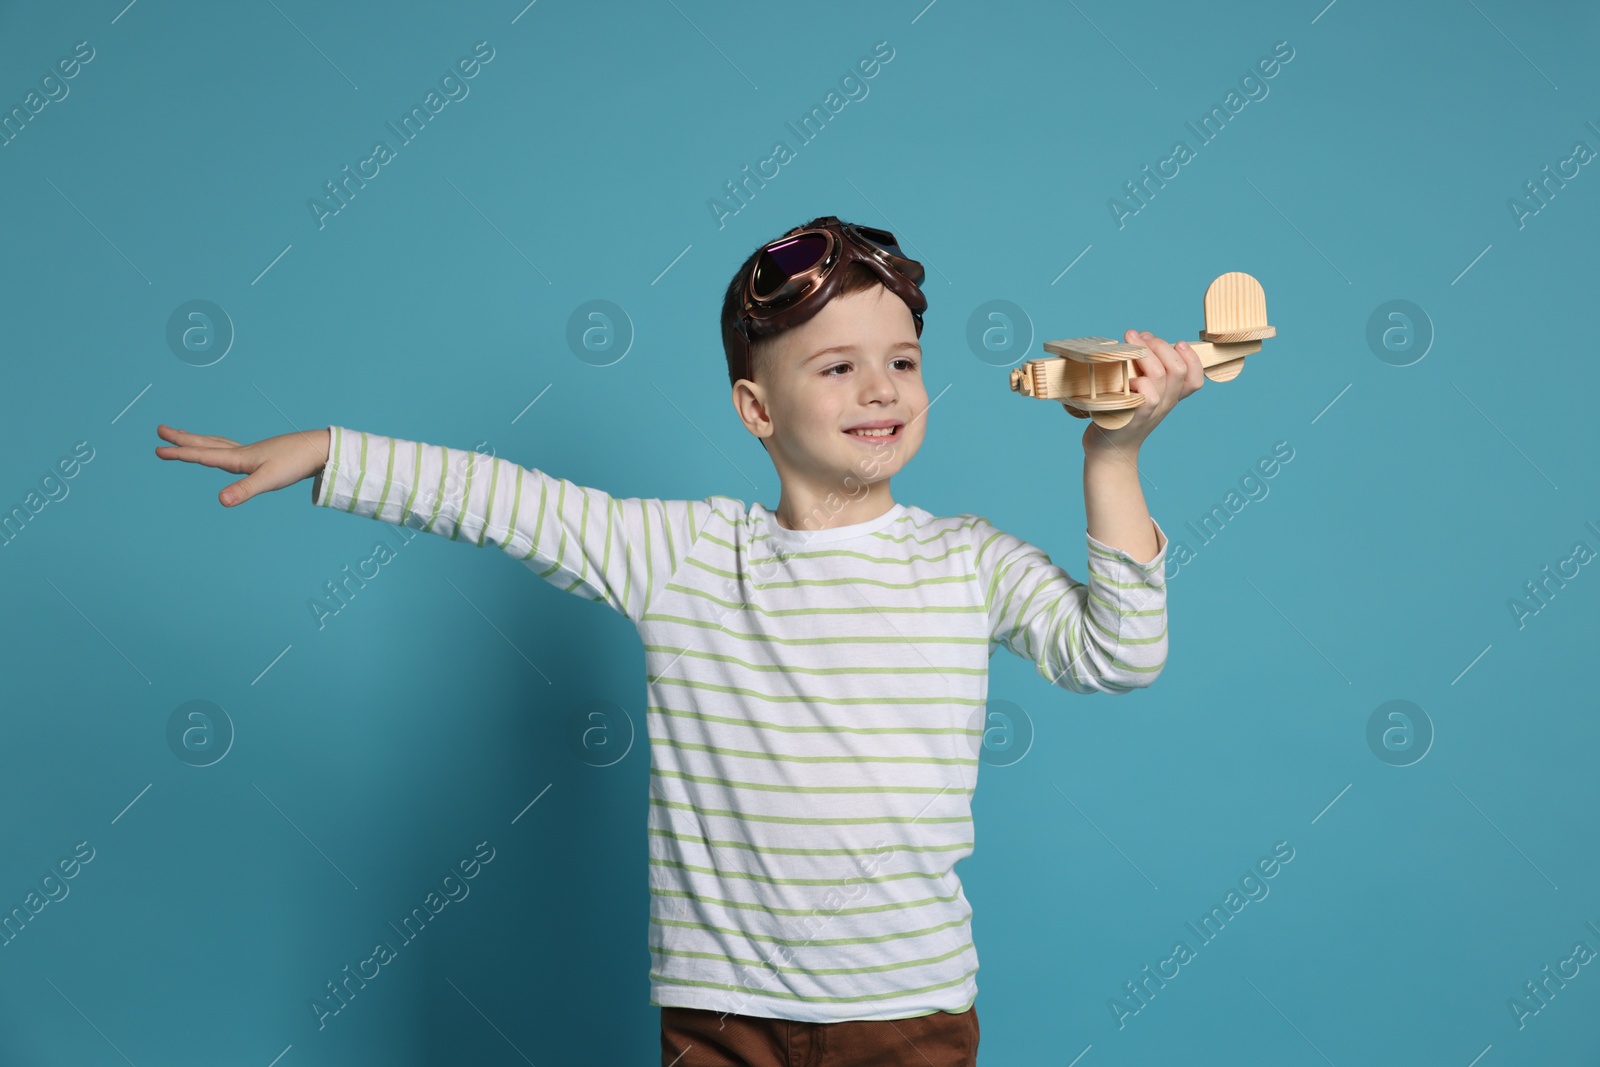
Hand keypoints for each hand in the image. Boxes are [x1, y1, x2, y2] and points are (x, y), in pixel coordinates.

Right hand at [155, 424, 329, 506]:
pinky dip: (218, 446)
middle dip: (182, 439)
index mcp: (239, 458)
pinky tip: (224, 453)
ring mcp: (252, 452)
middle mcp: (242, 452)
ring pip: (217, 443)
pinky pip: (231, 448)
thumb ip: (244, 490)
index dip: (179, 454)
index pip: (202, 455)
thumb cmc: (296, 464)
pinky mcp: (262, 455)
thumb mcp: (269, 480)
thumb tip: (221, 500)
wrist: (320, 449)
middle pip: (205, 443)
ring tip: (183, 436)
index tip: (157, 450)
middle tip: (160, 430)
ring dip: (198, 440)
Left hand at [1082, 329, 1204, 456]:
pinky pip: (1147, 393)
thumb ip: (1144, 372)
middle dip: (1161, 345)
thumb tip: (1140, 338)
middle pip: (1178, 369)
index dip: (1192, 358)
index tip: (1178, 342)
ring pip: (1160, 375)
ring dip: (1145, 352)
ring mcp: (1151, 411)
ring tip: (1130, 340)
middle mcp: (1165, 404)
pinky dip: (1137, 379)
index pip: (1195, 378)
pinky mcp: (1134, 416)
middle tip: (1141, 336)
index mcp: (1170, 397)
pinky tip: (1124, 376)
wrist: (1108, 451)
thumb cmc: (1119, 415)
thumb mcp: (1138, 392)